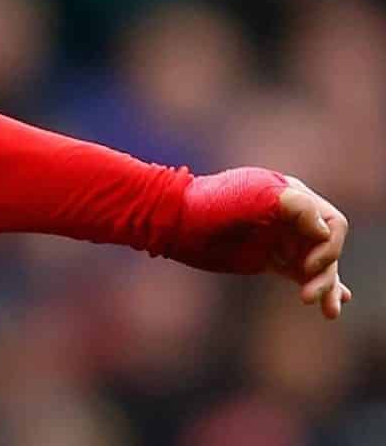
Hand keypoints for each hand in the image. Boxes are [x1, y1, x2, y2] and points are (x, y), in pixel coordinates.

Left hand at [171, 167, 351, 319]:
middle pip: (327, 247)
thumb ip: (294, 205)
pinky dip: (321, 287)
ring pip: (319, 265)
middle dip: (326, 273)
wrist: (174, 222)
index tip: (307, 266)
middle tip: (309, 297)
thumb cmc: (210, 204)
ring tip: (329, 312)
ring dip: (328, 286)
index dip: (328, 247)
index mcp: (291, 195)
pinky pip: (303, 274)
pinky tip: (333, 304)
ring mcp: (281, 238)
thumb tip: (325, 231)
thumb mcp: (253, 196)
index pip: (332, 223)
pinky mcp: (271, 258)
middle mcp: (291, 217)